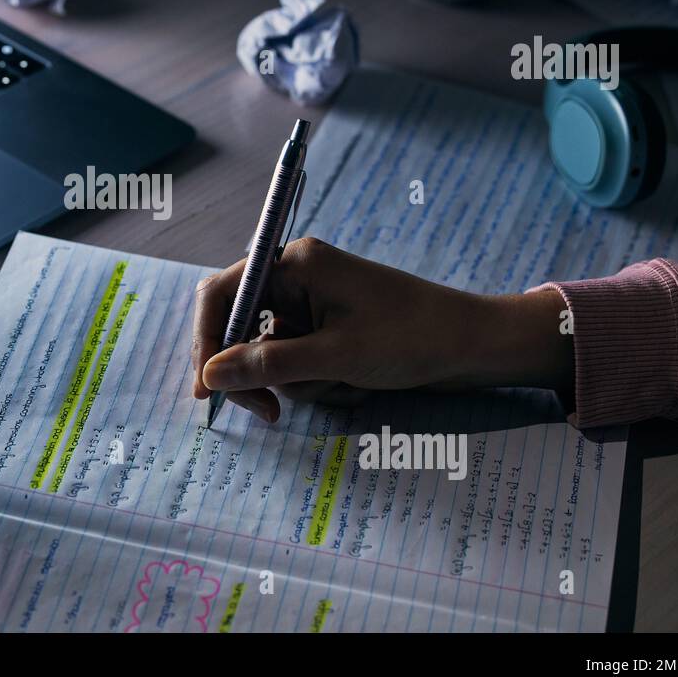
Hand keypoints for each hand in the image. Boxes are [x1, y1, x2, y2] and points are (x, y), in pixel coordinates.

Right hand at [191, 237, 571, 422]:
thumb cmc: (411, 338)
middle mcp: (296, 276)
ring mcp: (311, 302)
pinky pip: (295, 360)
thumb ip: (268, 364)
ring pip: (268, 352)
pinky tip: (353, 384)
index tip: (205, 392)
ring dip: (297, 381)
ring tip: (343, 386)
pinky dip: (315, 381)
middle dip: (256, 372)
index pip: (222, 294)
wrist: (472, 345)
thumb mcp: (335, 357)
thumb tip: (210, 374)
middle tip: (268, 413)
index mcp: (294, 263)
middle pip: (240, 327)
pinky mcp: (325, 326)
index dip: (206, 342)